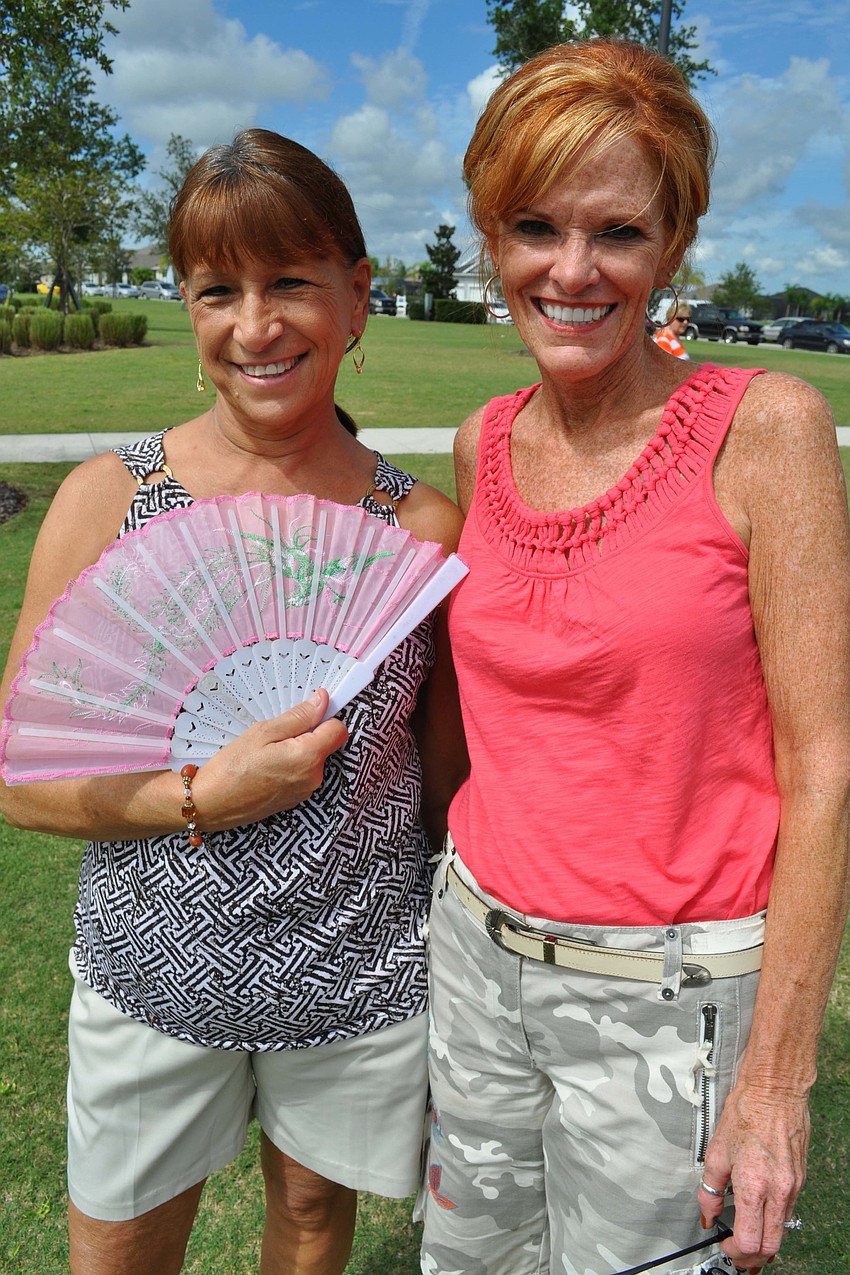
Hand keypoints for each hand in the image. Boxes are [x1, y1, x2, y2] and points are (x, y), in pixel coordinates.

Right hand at [192, 688, 348, 828]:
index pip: (338, 730)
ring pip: (312, 760)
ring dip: (296, 751)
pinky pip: (301, 775)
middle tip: (275, 735)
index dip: (325, 717)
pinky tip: (265, 768)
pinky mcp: (294, 800)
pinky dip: (289, 767)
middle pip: (325, 745)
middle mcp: (313, 778)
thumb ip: (298, 717)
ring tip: (266, 753)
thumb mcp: (263, 732)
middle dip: (307, 735)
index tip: (308, 712)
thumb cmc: (231, 768)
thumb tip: (322, 701)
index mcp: (308, 757)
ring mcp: (304, 792)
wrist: (209, 804)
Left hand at [698, 1082, 808, 1271]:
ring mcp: (793, 1187)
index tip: (724, 1245)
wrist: (774, 1091)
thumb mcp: (716, 1151)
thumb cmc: (746, 1113)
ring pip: (781, 1230)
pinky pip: (787, 1211)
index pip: (749, 1240)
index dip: (734, 1251)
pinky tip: (759, 1210)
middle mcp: (778, 1191)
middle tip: (736, 1253)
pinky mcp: (800, 1180)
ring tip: (745, 1233)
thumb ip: (709, 1189)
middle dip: (752, 1257)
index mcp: (754, 1186)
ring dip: (764, 1239)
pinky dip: (773, 1219)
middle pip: (771, 1246)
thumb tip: (707, 1213)